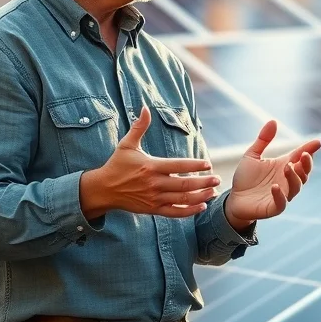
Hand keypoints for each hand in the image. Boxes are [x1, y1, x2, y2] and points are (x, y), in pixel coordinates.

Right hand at [80, 105, 219, 218]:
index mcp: (151, 166)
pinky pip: (174, 213)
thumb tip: (145, 108)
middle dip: (203, 182)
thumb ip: (139, 127)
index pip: (178, 166)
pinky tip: (201, 206)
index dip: (195, 165)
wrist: (103, 190)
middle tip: (217, 179)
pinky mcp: (152, 210)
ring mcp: (154, 198)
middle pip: (184, 184)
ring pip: (182, 199)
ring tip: (213, 192)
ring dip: (200, 196)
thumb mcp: (126, 145)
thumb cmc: (116, 165)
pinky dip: (189, 211)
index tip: (208, 164)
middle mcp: (154, 184)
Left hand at [225, 120, 319, 229]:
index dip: (309, 149)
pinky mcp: (273, 208)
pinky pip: (281, 203)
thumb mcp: (252, 155)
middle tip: (304, 155)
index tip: (317, 142)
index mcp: (284, 166)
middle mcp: (286, 180)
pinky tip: (276, 186)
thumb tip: (273, 121)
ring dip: (294, 177)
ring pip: (295, 187)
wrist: (233, 199)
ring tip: (288, 167)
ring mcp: (282, 194)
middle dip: (306, 164)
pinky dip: (280, 195)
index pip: (300, 157)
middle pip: (303, 173)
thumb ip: (263, 139)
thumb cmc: (245, 178)